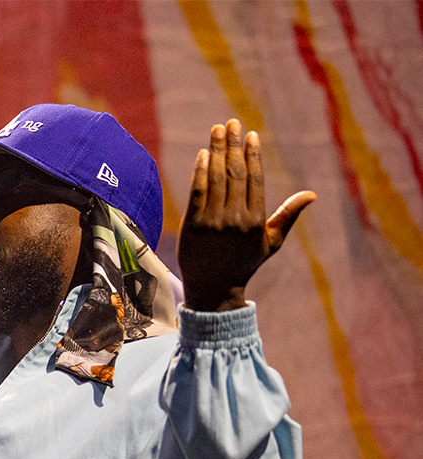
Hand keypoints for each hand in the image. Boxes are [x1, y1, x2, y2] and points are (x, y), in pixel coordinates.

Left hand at [178, 118, 315, 310]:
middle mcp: (235, 219)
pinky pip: (197, 193)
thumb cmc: (245, 263)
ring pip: (215, 179)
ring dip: (216, 151)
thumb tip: (312, 194)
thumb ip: (288, 216)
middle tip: (231, 123)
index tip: (250, 135)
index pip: (255, 179)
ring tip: (216, 130)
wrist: (213, 289)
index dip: (253, 154)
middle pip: (235, 173)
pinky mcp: (192, 227)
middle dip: (233, 145)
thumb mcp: (271, 242)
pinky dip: (200, 172)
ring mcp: (212, 223)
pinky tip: (202, 154)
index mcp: (256, 221)